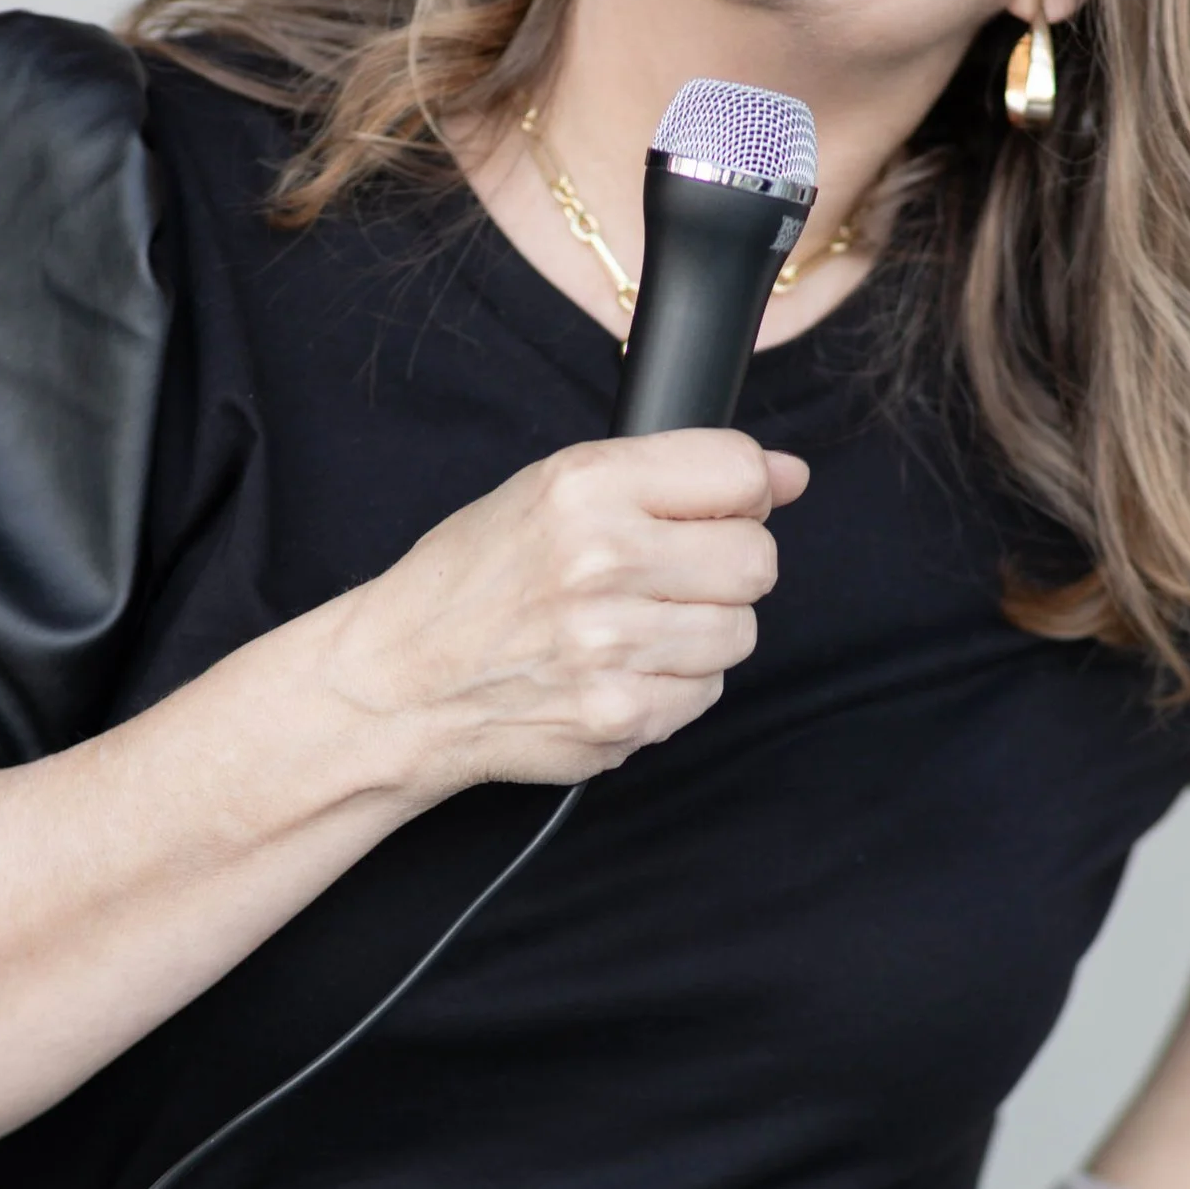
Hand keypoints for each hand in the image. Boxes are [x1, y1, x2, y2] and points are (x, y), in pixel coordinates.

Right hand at [324, 430, 809, 792]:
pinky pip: (707, 692)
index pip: (738, 471)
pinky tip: (618, 670)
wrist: (400, 682)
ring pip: (741, 631)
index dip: (742, 492)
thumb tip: (789, 475)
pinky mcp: (621, 717)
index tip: (718, 509)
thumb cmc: (474, 581)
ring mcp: (613, 646)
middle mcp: (601, 561)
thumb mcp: (550, 491)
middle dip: (724, 567)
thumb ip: (673, 475)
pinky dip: (674, 684)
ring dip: (701, 631)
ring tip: (631, 627)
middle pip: (756, 559)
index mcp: (583, 486)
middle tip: (664, 577)